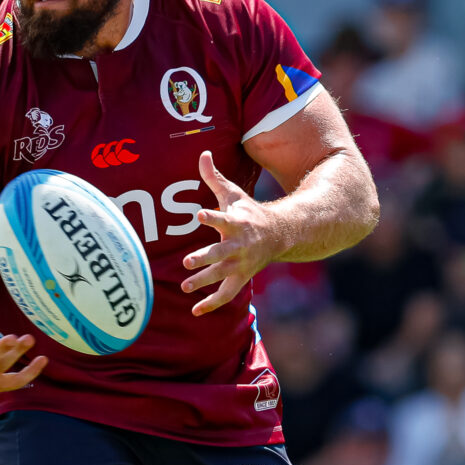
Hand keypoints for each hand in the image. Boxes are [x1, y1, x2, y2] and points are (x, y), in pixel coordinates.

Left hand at [182, 151, 277, 315]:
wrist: (280, 235)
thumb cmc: (249, 212)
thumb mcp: (233, 194)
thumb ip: (214, 178)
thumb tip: (203, 153)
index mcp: (236, 223)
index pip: (222, 219)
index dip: (211, 217)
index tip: (200, 214)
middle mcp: (239, 245)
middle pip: (220, 253)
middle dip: (205, 258)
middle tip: (188, 261)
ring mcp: (240, 263)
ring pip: (221, 275)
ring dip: (204, 282)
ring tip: (184, 287)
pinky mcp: (241, 277)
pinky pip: (226, 294)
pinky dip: (212, 304)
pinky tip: (195, 311)